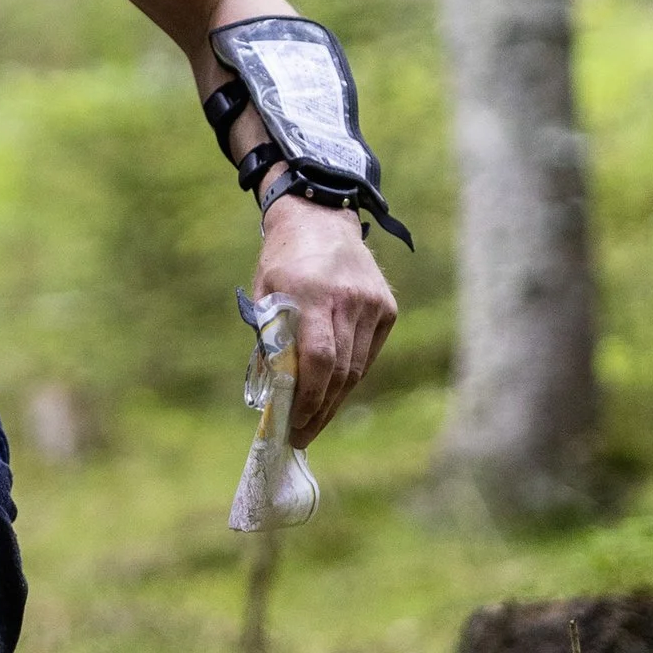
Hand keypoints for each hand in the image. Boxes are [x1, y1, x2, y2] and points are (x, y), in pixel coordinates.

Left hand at [255, 197, 395, 443]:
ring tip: (314, 421)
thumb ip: (270, 337)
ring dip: (335, 399)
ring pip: (357, 368)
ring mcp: (372, 304)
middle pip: (340, 370)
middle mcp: (349, 299)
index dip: (309, 396)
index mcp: (313, 294)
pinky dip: (350, 376)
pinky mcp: (386, 308)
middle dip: (320, 408)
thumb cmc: (283, 260)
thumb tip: (274, 390)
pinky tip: (333, 392)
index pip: (318, 357)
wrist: (320, 219)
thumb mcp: (265, 292)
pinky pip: (367, 354)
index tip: (294, 422)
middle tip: (301, 434)